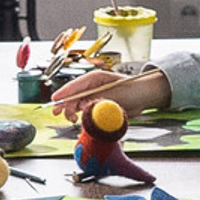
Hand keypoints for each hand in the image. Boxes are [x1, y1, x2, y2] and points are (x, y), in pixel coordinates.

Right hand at [50, 67, 166, 122]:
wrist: (143, 96)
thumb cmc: (132, 89)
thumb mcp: (116, 93)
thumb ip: (100, 99)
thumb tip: (85, 106)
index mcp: (96, 78)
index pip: (77, 84)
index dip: (65, 92)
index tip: (56, 98)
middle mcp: (92, 86)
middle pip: (73, 95)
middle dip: (65, 104)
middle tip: (57, 112)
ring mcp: (94, 96)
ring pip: (77, 104)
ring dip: (72, 111)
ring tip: (72, 119)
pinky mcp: (97, 105)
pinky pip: (84, 111)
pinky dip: (80, 116)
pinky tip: (78, 121)